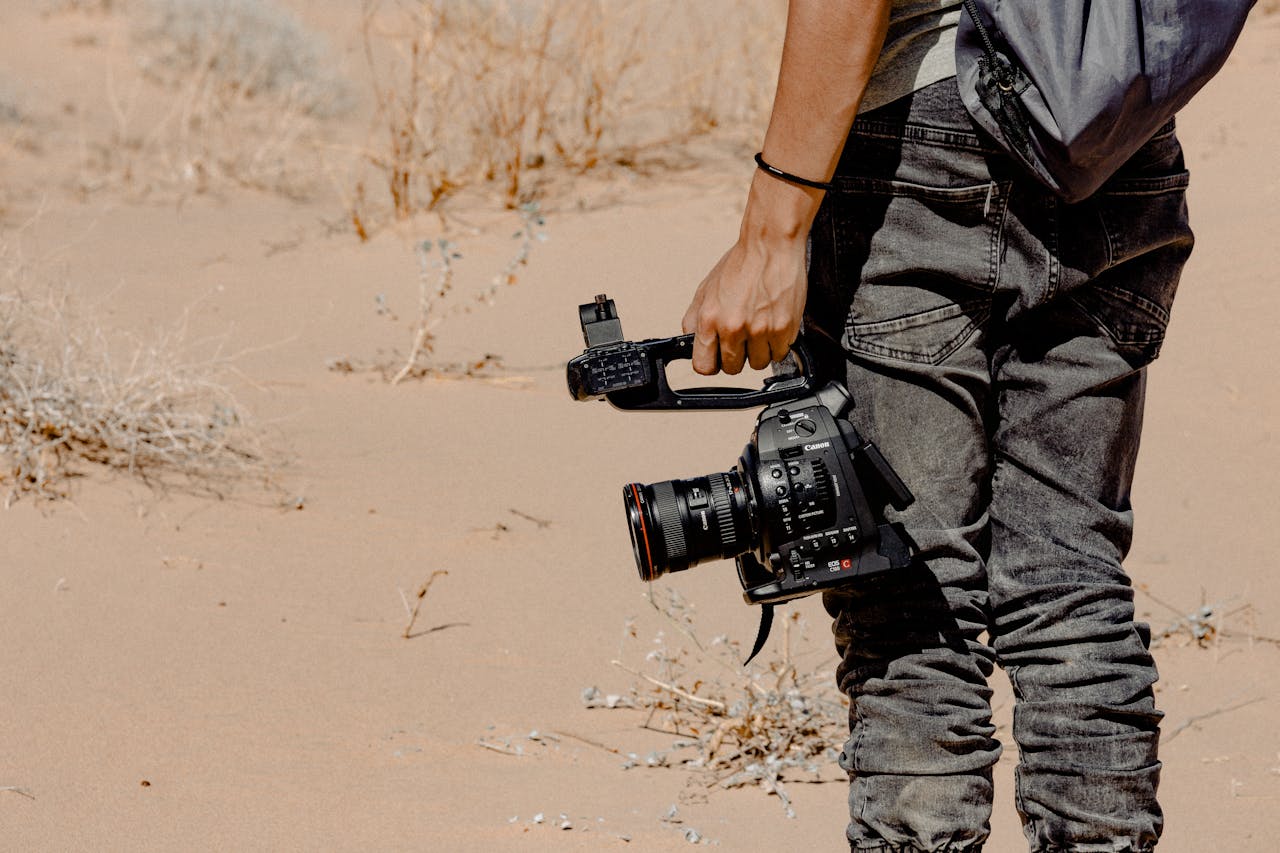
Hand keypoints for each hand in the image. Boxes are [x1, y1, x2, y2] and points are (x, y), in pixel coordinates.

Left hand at [681, 233, 808, 375]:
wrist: (771, 246)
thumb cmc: (740, 265)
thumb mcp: (705, 290)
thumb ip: (695, 321)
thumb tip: (691, 345)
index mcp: (709, 319)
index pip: (704, 366)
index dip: (711, 363)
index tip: (717, 357)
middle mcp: (733, 327)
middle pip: (732, 368)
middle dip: (736, 356)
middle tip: (742, 337)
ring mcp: (760, 330)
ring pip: (758, 364)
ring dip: (759, 351)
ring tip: (759, 328)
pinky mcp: (784, 328)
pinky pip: (779, 354)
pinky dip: (778, 344)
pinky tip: (773, 324)